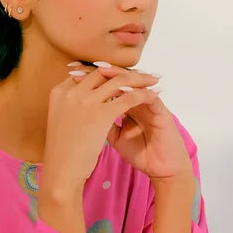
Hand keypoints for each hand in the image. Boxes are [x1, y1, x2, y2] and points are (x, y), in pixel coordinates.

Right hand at [39, 65, 160, 195]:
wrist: (61, 172)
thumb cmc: (62, 152)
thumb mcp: (62, 122)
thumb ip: (72, 107)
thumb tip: (85, 100)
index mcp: (59, 92)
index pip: (87, 73)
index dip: (107, 72)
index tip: (121, 74)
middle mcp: (71, 91)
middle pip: (103, 72)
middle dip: (124, 72)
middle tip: (142, 74)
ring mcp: (85, 101)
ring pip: (119, 81)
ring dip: (139, 79)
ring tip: (153, 81)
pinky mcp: (100, 114)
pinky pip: (128, 97)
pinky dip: (143, 95)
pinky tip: (153, 96)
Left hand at [86, 63, 192, 182]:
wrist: (161, 168)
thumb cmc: (140, 154)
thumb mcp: (114, 138)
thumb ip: (101, 123)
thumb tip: (79, 113)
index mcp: (126, 104)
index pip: (108, 84)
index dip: (91, 78)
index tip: (71, 73)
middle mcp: (138, 100)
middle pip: (119, 78)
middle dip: (101, 71)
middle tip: (81, 65)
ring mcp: (150, 103)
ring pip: (134, 82)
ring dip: (118, 75)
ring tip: (101, 70)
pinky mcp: (161, 111)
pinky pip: (148, 96)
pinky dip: (136, 91)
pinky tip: (122, 88)